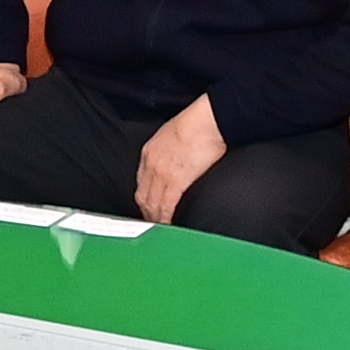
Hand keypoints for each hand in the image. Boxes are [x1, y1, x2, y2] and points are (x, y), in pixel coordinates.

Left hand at [136, 96, 227, 224]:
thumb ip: (170, 150)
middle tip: (155, 225)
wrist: (208, 120)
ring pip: (152, 204)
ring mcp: (161, 174)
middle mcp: (151, 164)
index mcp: (149, 152)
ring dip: (156, 219)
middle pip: (143, 197)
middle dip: (148, 213)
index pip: (141, 182)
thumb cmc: (198, 123)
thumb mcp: (174, 134)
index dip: (146, 198)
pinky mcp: (175, 181)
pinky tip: (171, 226)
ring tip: (164, 230)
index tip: (151, 207)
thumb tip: (178, 160)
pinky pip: (166, 207)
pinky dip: (167, 219)